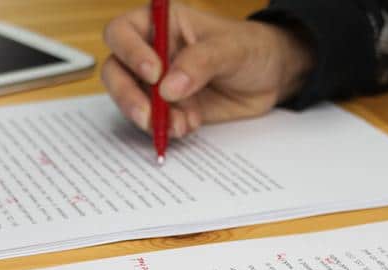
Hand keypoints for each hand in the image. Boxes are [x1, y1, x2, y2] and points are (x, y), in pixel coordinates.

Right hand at [101, 3, 313, 137]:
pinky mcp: (169, 109)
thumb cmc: (252, 48)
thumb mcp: (232, 48)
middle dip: (128, 96)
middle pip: (116, 71)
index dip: (130, 52)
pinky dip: (167, 129)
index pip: (122, 32)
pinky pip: (154, 122)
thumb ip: (201, 63)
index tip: (154, 73)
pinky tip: (190, 125)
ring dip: (150, 118)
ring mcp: (157, 83)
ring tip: (180, 124)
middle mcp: (151, 52)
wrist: (271, 78)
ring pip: (131, 101)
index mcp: (161, 23)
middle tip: (148, 115)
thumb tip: (168, 88)